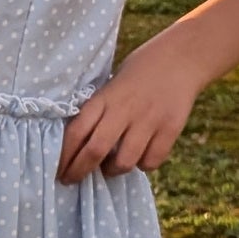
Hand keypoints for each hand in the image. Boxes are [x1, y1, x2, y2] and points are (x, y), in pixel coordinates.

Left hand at [56, 32, 204, 183]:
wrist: (181, 58)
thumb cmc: (139, 72)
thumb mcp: (112, 85)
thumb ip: (99, 111)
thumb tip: (80, 145)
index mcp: (104, 97)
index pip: (76, 131)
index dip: (64, 156)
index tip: (58, 169)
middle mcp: (124, 109)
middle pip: (95, 150)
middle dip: (79, 171)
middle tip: (72, 180)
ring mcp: (149, 120)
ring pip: (124, 162)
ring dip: (113, 170)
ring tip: (111, 166)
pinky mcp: (170, 128)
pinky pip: (151, 161)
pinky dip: (143, 165)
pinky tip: (140, 156)